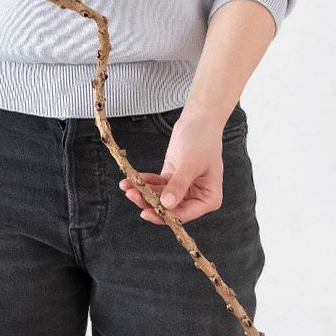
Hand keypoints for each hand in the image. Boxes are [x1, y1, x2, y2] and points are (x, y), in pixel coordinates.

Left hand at [119, 110, 224, 224]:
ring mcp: (182, 188)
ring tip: (127, 186)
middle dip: (149, 202)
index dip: (165, 215)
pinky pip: (155, 184)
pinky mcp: (171, 178)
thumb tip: (167, 204)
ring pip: (159, 197)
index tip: (146, 212)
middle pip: (169, 207)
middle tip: (132, 194)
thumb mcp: (191, 162)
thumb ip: (179, 184)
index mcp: (208, 199)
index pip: (184, 214)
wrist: (199, 120)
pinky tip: (132, 178)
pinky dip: (144, 181)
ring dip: (143, 191)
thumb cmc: (203, 139)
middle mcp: (195, 196)